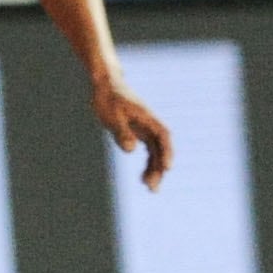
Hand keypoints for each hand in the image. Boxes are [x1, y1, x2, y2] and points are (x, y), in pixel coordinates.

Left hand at [92, 71, 173, 187]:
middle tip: (153, 188)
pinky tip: (143, 177)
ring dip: (155, 169)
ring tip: (150, 188)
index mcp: (147, 117)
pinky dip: (148, 164)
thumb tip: (131, 150)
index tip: (167, 167)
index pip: (163, 135)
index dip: (167, 152)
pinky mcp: (139, 132)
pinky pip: (149, 151)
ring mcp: (145, 128)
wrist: (105, 84)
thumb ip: (121, 132)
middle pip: (161, 148)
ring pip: (156, 151)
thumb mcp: (111, 116)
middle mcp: (150, 124)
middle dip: (159, 167)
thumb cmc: (108, 98)